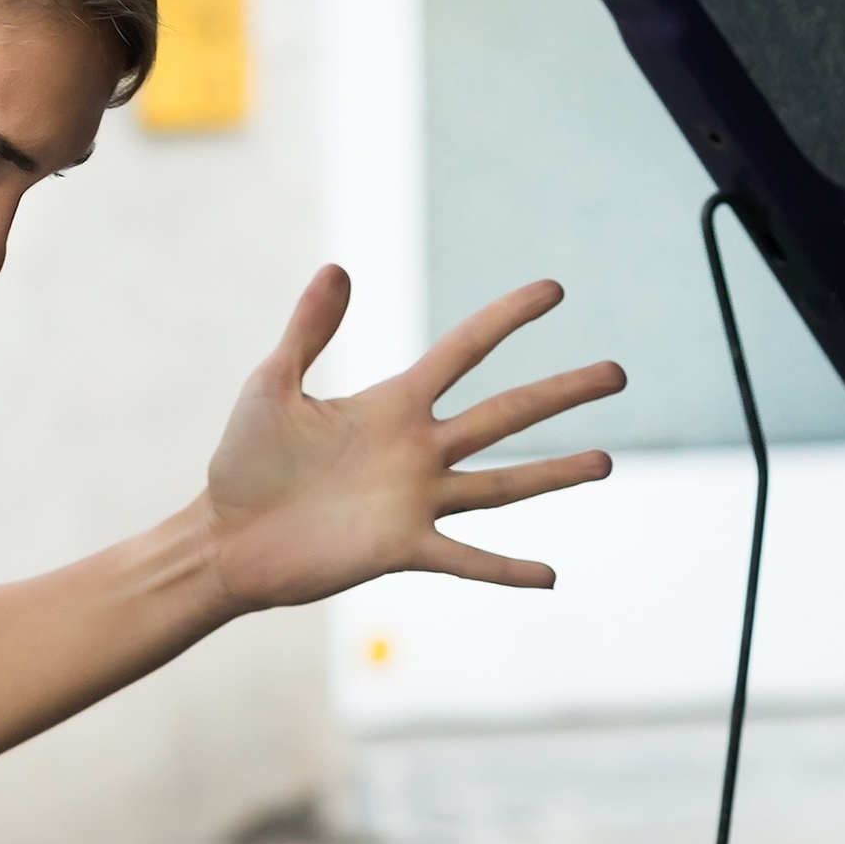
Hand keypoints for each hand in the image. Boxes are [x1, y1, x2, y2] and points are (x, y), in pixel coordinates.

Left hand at [200, 268, 622, 610]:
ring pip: (502, 484)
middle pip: (505, 414)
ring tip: (607, 461)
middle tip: (618, 372)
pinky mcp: (402, 549)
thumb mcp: (273, 384)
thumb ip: (308, 331)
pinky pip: (466, 558)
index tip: (554, 291)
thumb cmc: (245, 462)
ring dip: (554, 473)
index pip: (464, 350)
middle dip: (561, 392)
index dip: (508, 318)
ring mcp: (416, 501)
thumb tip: (339, 268)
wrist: (226, 537)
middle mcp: (418, 450)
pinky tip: (551, 575)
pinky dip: (506, 569)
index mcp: (393, 405)